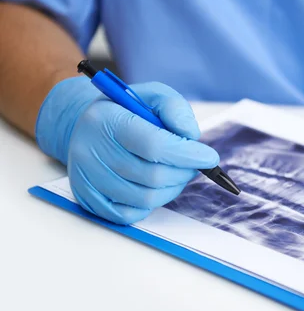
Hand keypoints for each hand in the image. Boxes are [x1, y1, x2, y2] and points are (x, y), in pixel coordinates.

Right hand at [36, 77, 218, 223]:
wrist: (85, 127)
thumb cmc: (125, 111)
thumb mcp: (151, 95)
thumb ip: (174, 108)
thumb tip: (191, 136)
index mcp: (106, 120)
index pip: (153, 145)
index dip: (187, 155)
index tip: (209, 157)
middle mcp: (90, 152)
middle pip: (153, 176)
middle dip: (184, 172)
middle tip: (194, 164)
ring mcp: (87, 179)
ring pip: (145, 198)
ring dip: (172, 188)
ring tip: (177, 172)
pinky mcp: (88, 200)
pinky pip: (131, 215)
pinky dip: (151, 203)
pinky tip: (155, 186)